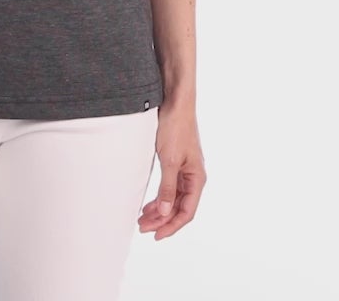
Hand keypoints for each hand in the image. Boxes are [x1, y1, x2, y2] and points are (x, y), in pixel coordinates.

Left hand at [138, 100, 205, 239]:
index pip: (187, 212)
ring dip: (159, 211)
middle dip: (161, 220)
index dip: (171, 226)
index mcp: (197, 178)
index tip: (155, 235)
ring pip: (173, 199)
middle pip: (179, 207)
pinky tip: (149, 204)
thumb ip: (167, 188)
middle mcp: (194, 177)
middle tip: (141, 228)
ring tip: (142, 219)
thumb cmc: (176, 128)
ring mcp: (185, 171)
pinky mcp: (176, 164)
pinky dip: (159, 198)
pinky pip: (170, 188)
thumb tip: (165, 213)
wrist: (175, 103)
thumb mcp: (169, 161)